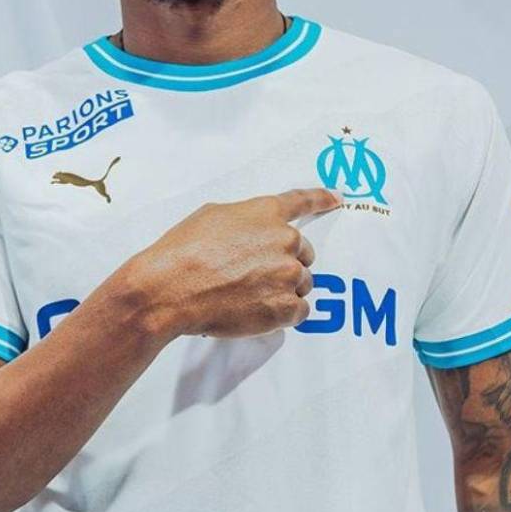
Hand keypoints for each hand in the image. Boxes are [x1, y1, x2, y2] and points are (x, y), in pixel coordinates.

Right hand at [129, 188, 343, 340]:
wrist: (172, 287)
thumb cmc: (183, 251)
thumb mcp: (212, 216)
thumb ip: (243, 220)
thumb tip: (249, 233)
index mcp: (267, 213)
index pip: (302, 201)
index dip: (322, 199)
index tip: (338, 198)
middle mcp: (285, 240)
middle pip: (304, 254)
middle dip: (285, 264)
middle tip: (255, 276)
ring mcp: (288, 274)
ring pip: (302, 284)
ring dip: (283, 290)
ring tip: (247, 295)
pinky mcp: (286, 306)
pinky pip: (299, 311)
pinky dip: (282, 314)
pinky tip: (255, 311)